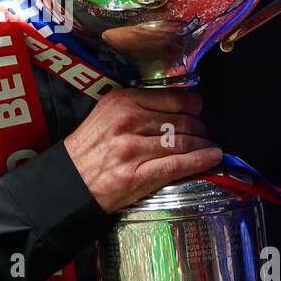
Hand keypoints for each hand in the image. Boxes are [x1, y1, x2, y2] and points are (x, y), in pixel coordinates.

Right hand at [63, 87, 221, 212]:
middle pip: (181, 120)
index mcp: (122, 101)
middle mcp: (128, 121)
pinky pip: (178, 164)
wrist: (68, 182)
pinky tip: (212, 157)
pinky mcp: (138, 175)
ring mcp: (133, 149)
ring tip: (210, 147)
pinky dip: (200, 160)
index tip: (199, 111)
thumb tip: (177, 107)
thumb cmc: (89, 149)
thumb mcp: (107, 115)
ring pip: (183, 142)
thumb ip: (137, 107)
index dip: (193, 106)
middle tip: (205, 133)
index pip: (172, 98)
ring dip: (203, 144)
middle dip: (200, 127)